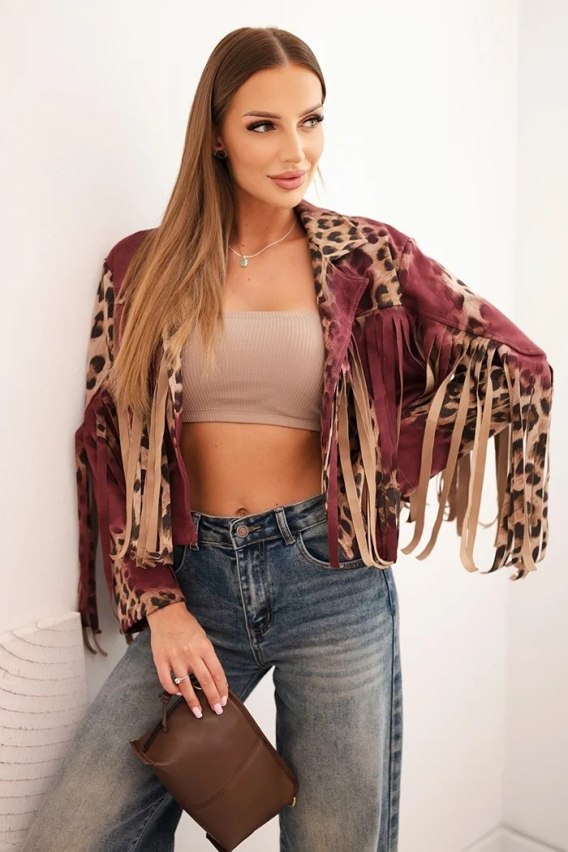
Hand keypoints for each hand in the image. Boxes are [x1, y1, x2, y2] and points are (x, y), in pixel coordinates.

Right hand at [147, 602, 228, 718]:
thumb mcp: (203, 638)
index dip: (222, 688)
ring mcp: (175, 658)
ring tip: (198, 712)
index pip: (217, 672)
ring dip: (193, 701)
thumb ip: (207, 657)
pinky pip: (166, 681)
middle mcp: (191, 654)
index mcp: (204, 647)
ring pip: (186, 685)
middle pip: (205, 681)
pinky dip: (173, 690)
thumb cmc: (186, 626)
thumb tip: (212, 678)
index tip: (224, 699)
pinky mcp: (160, 660)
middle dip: (213, 698)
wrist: (166, 614)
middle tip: (217, 710)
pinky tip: (178, 694)